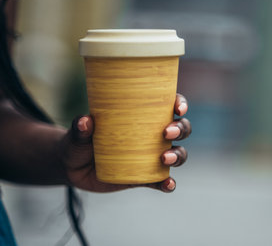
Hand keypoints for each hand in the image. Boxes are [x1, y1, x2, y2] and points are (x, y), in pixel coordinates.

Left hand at [60, 93, 190, 192]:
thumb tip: (85, 121)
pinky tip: (168, 184)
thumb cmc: (80, 141)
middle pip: (181, 128)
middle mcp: (155, 134)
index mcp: (145, 115)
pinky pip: (162, 181)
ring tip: (165, 159)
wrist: (73, 168)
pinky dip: (168, 183)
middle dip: (180, 129)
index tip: (177, 108)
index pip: (170, 105)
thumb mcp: (79, 133)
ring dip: (178, 155)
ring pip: (178, 153)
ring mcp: (152, 156)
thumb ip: (81, 128)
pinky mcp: (147, 177)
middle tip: (166, 133)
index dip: (180, 104)